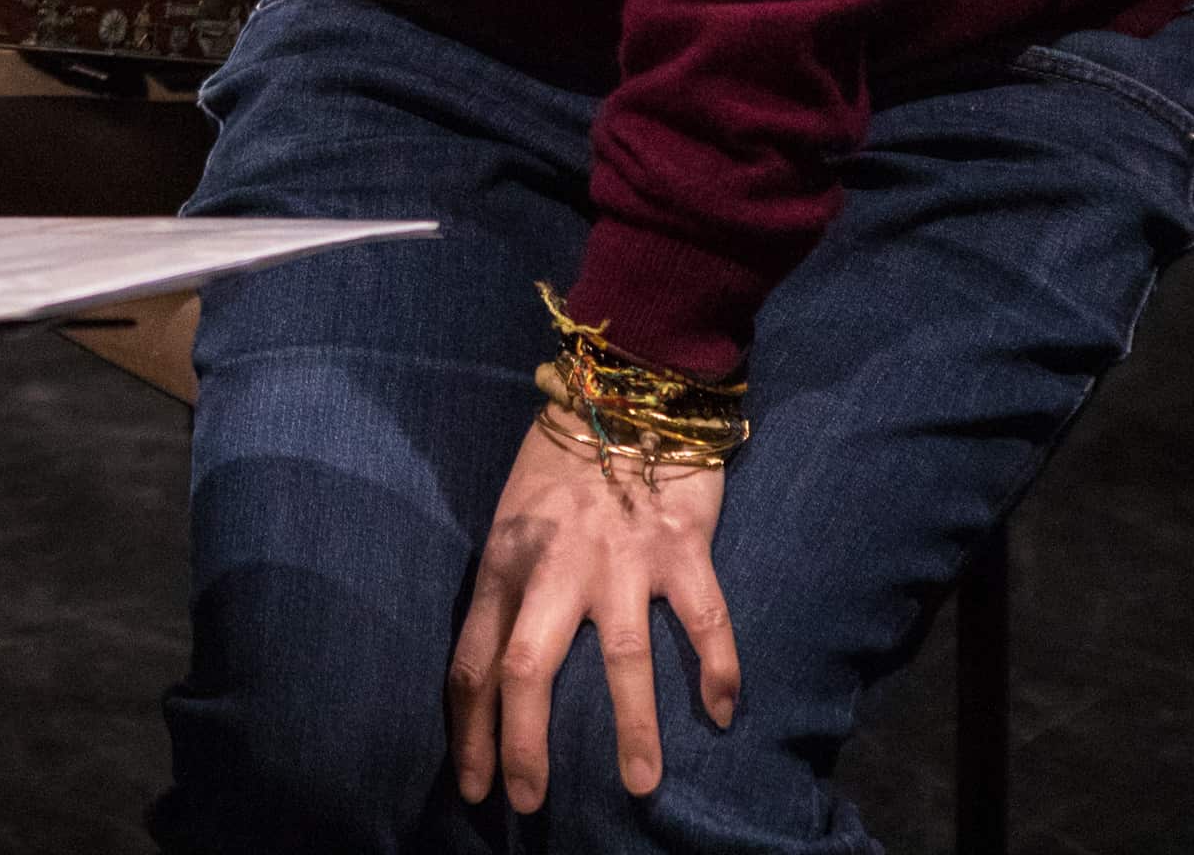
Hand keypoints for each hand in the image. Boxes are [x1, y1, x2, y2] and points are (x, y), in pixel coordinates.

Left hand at [447, 416, 739, 812]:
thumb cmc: (559, 461)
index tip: (473, 786)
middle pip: (528, 670)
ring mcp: (618, 560)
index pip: (473, 660)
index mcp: (504, 562)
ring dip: (631, 729)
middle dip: (525, 744)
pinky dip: (718, 669)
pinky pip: (703, 620)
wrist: (621, 390)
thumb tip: (500, 667)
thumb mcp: (509, 521)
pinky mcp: (677, 547)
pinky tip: (724, 713)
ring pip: (620, 659)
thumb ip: (510, 588)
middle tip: (529, 804)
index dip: (469, 729)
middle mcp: (554, 567)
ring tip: (641, 785)